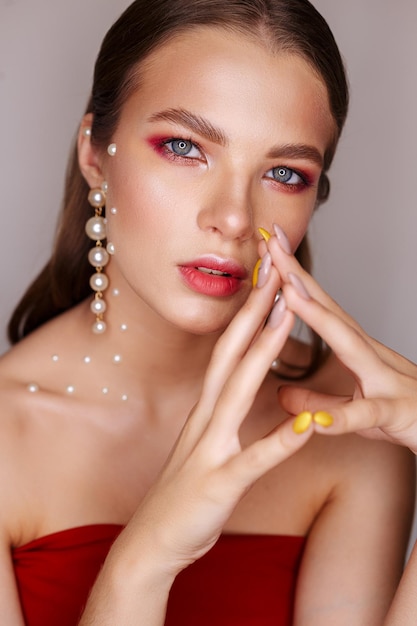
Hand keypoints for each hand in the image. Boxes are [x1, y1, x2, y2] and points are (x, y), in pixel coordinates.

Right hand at [111, 264, 311, 578]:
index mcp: (206, 409)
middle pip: (231, 355)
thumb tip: (239, 385)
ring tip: (286, 318)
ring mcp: (210, 448)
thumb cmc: (183, 492)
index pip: (228, 351)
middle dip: (254, 312)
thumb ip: (222, 412)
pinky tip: (307, 425)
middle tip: (275, 273)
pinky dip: (280, 441)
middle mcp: (206, 419)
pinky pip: (254, 460)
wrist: (150, 541)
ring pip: (239, 391)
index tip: (266, 282)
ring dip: (263, 353)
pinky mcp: (219, 483)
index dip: (247, 314)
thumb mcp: (203, 442)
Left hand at [265, 225, 416, 453]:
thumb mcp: (354, 408)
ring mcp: (384, 380)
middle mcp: (369, 354)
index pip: (317, 306)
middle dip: (296, 276)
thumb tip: (281, 394)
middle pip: (328, 309)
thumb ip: (316, 401)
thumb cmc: (405, 415)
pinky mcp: (395, 413)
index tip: (265, 246)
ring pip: (348, 344)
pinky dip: (342, 417)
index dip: (289, 277)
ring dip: (319, 316)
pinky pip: (366, 415)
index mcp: (354, 350)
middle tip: (268, 242)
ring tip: (289, 292)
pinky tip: (317, 422)